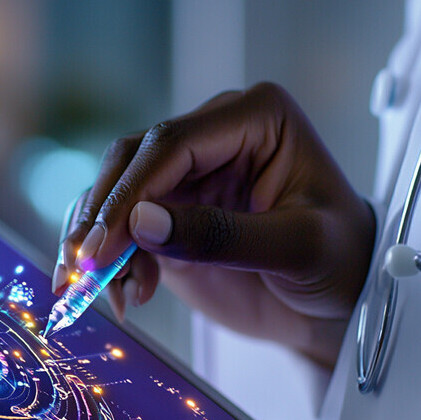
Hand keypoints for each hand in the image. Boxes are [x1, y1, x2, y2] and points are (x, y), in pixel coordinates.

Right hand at [54, 83, 374, 368]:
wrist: (337, 300)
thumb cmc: (337, 261)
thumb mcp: (294, 249)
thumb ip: (220, 235)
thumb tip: (142, 223)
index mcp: (254, 119)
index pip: (170, 145)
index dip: (129, 195)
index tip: (102, 248)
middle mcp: (213, 139)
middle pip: (130, 163)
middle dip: (101, 219)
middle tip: (83, 270)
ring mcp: (188, 178)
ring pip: (116, 195)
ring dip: (99, 244)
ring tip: (103, 292)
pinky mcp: (171, 216)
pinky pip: (124, 230)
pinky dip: (113, 263)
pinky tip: (125, 295)